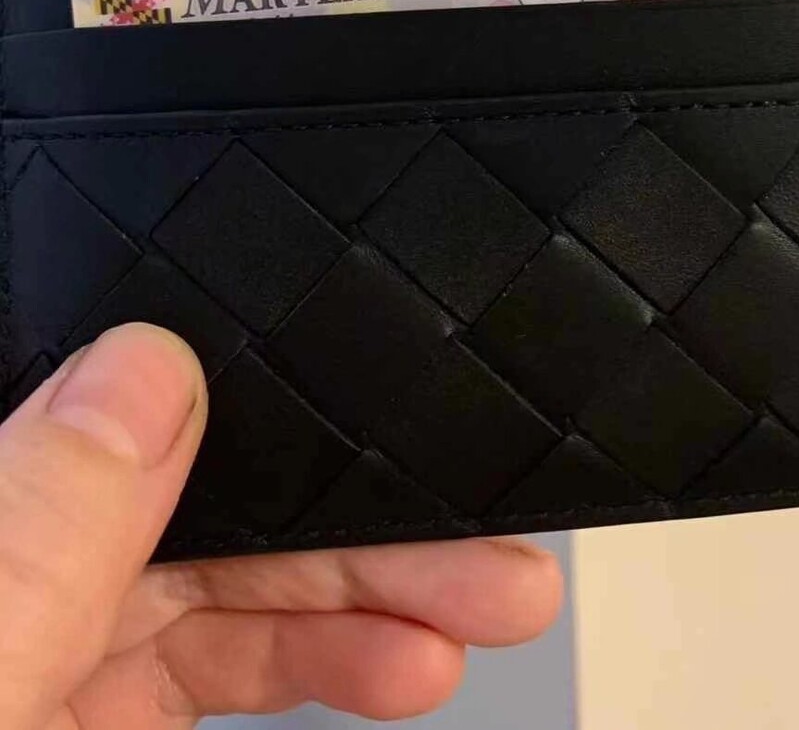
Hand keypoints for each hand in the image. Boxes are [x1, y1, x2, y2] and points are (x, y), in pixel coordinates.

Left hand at [0, 324, 562, 727]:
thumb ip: (35, 538)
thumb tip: (147, 368)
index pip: (108, 408)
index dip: (246, 391)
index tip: (371, 389)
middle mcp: (17, 568)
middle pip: (207, 496)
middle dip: (361, 509)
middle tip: (483, 519)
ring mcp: (58, 645)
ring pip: (240, 580)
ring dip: (374, 592)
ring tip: (487, 600)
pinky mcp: (101, 716)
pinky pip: (228, 662)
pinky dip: (327, 660)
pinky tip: (407, 663)